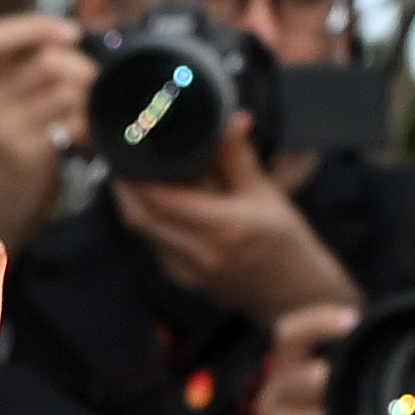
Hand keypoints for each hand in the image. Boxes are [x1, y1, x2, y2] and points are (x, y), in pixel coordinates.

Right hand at [0, 13, 99, 250]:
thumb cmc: (12, 157)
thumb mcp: (13, 109)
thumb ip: (42, 70)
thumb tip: (89, 19)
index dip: (35, 26)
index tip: (72, 35)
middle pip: (48, 61)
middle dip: (86, 69)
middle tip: (99, 91)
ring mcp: (5, 129)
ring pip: (64, 91)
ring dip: (92, 100)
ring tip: (94, 119)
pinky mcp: (26, 156)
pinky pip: (70, 125)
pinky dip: (90, 128)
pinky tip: (90, 143)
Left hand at [110, 113, 360, 324]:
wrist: (293, 295)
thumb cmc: (286, 244)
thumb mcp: (267, 195)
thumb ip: (239, 158)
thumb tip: (232, 119)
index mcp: (222, 228)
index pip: (160, 200)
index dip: (136, 176)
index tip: (128, 152)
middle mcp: (199, 253)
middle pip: (139, 218)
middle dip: (124, 188)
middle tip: (122, 160)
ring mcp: (187, 272)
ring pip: (143, 233)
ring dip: (134, 205)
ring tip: (137, 177)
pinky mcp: (182, 280)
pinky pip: (154, 246)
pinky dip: (151, 223)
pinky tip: (158, 204)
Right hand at [240, 300, 357, 414]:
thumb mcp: (322, 401)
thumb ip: (350, 375)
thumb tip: (410, 352)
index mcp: (286, 373)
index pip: (291, 335)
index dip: (318, 322)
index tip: (352, 320)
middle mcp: (274, 401)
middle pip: (306, 379)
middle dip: (335, 385)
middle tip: (368, 394)